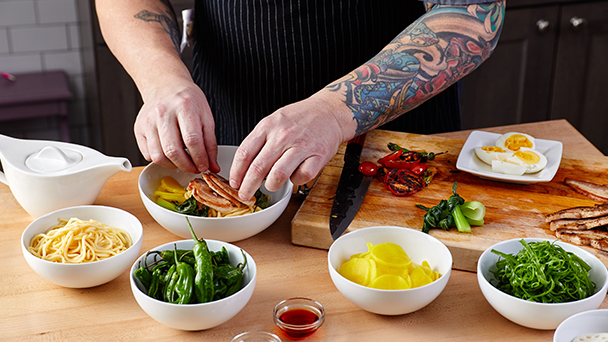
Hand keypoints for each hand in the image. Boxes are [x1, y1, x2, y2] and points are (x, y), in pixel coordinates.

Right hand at [134, 80, 219, 173]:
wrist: (166, 86)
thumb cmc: (188, 101)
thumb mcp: (206, 117)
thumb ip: (210, 144)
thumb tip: (213, 167)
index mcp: (184, 106)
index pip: (192, 140)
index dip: (199, 158)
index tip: (205, 166)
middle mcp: (162, 112)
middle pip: (172, 151)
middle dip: (186, 166)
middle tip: (194, 168)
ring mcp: (148, 121)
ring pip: (158, 156)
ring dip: (173, 166)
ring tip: (183, 162)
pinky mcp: (138, 128)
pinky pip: (148, 154)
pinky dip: (161, 160)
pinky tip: (170, 155)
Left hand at [229, 94, 355, 200]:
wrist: (329, 111)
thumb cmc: (301, 118)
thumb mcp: (274, 120)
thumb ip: (260, 140)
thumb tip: (244, 166)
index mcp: (268, 126)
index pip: (244, 153)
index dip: (236, 172)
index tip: (235, 183)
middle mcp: (283, 135)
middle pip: (258, 168)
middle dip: (248, 187)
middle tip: (245, 194)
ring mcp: (301, 146)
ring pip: (278, 175)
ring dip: (271, 186)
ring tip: (270, 186)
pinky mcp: (318, 156)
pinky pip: (301, 177)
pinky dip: (295, 181)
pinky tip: (294, 176)